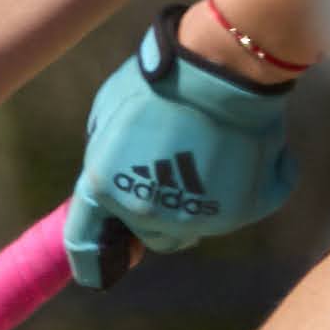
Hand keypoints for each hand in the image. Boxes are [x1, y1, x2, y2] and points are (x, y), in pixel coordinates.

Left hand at [65, 9, 293, 290]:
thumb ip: (105, 157)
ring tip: (205, 157)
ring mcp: (200, 216)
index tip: (102, 262)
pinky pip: (236, 210)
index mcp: (104, 188)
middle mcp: (149, 212)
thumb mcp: (106, 116)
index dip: (91, 256)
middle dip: (153, 216)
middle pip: (150, 236)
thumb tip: (114, 177)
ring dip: (194, 205)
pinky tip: (241, 152)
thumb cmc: (157, 82)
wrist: (220, 68)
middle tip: (170, 176)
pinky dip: (239, 189)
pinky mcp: (244, 210)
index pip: (86, 240)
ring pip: (193, 228)